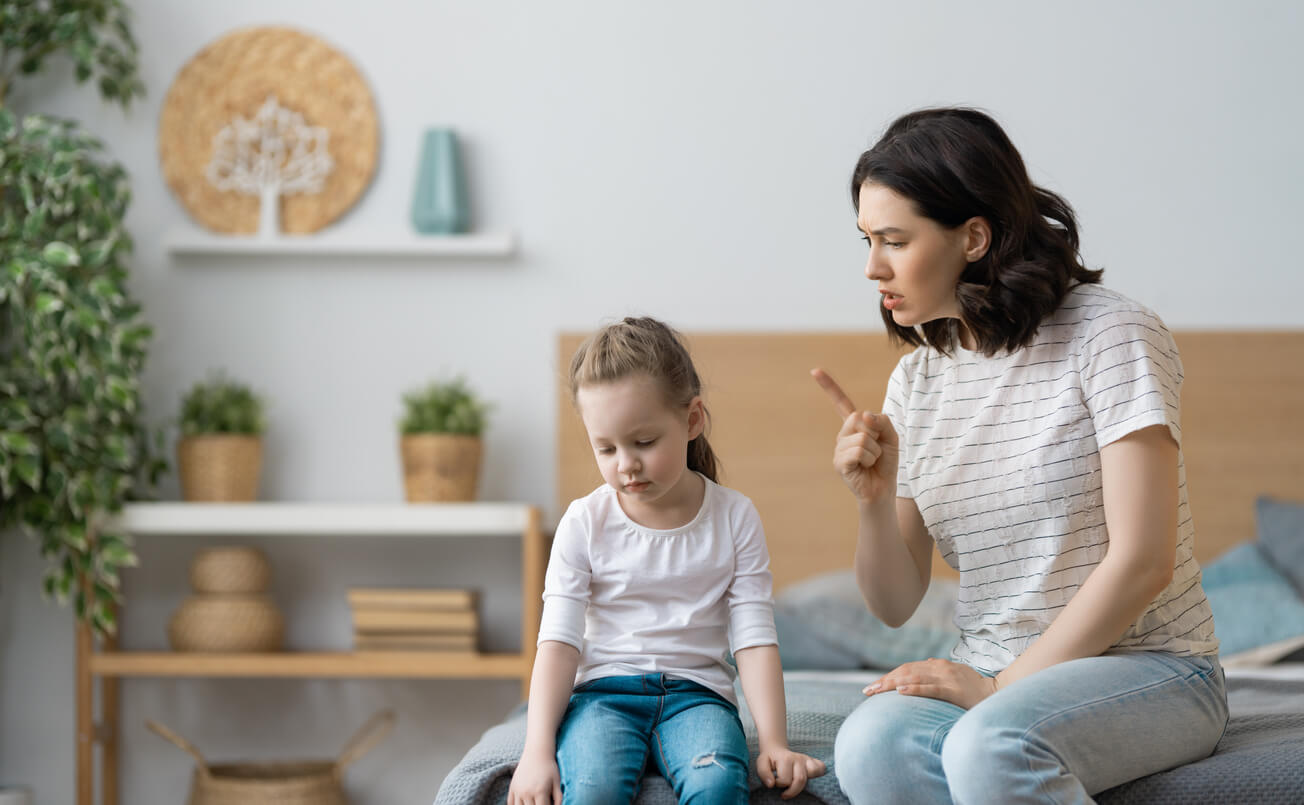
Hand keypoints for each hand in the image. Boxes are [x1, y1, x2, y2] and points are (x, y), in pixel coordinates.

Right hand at [508, 749, 561, 804]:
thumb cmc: (549, 767)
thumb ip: (559, 798)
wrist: (537, 752)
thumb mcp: (557, 782)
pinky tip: (523, 803)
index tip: (548, 804)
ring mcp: (518, 790)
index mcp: (540, 792)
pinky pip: (510, 803)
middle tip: (541, 801)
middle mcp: (527, 792)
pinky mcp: (512, 787)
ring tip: (532, 802)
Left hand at [756, 745, 826, 798]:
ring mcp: (806, 759)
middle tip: (785, 793)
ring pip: (813, 773)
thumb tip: (771, 784)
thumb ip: (764, 773)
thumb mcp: (762, 764)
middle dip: (792, 790)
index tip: (776, 783)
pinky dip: (819, 774)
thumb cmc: (770, 760)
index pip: (785, 780)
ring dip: (805, 782)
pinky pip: (821, 767)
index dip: (779, 785)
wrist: (776, 750)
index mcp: (785, 758)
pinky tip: (809, 778)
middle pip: (800, 780)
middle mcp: (798, 758)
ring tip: (796, 784)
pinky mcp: (813, 760)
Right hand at [810, 368, 899, 502]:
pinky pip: (859, 450)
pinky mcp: (839, 462)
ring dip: (875, 451)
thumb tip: (864, 415)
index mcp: (854, 426)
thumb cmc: (886, 463)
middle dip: (876, 434)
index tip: (814, 370)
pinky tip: (864, 468)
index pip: (841, 403)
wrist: (883, 489)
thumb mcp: (891, 437)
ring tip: (871, 462)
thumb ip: (882, 421)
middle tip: (876, 450)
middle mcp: (843, 435)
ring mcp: (839, 448)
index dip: (829, 386)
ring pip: (862, 437)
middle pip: (859, 417)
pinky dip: (869, 459)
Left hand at [863, 658, 998, 709]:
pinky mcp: (953, 690)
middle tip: (868, 691)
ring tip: (876, 690)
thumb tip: (925, 664)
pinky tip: (900, 691)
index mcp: (938, 665)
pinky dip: (914, 688)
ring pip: (914, 678)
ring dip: (892, 684)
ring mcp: (947, 678)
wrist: (998, 694)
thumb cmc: (975, 688)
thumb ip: (939, 670)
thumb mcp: (955, 675)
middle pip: (906, 671)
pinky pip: (930, 688)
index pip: (908, 668)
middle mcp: (940, 668)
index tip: (874, 686)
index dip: (890, 675)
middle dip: (885, 681)